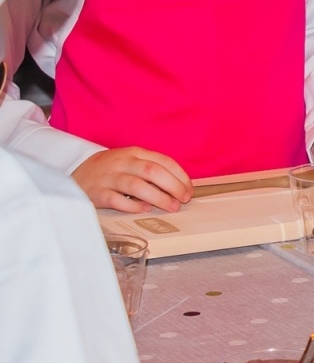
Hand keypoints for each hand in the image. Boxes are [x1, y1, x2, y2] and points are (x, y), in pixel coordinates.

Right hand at [72, 147, 192, 212]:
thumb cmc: (110, 171)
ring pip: (137, 185)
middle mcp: (122, 162)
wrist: (74, 176)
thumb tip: (178, 185)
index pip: (163, 161)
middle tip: (184, 199)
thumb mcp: (130, 162)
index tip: (189, 189)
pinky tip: (145, 210)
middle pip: (152, 171)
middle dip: (173, 186)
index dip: (180, 176)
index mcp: (134, 153)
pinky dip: (133, 205)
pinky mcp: (96, 193)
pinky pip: (117, 200)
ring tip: (172, 207)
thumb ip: (150, 169)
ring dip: (158, 197)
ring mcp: (108, 178)